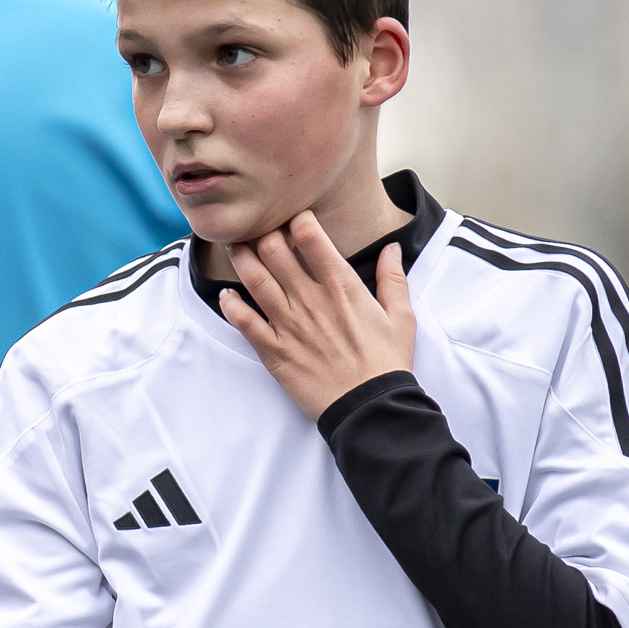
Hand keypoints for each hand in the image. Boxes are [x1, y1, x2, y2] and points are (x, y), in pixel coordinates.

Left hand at [214, 212, 415, 418]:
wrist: (369, 408)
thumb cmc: (387, 362)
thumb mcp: (401, 317)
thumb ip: (393, 278)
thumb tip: (392, 248)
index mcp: (341, 286)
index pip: (309, 235)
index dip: (296, 220)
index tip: (295, 219)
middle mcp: (310, 300)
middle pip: (273, 250)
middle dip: (263, 232)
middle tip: (260, 230)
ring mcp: (288, 324)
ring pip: (254, 278)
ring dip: (241, 257)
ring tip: (237, 247)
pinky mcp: (274, 350)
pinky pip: (243, 321)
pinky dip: (231, 304)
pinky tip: (227, 294)